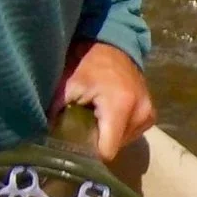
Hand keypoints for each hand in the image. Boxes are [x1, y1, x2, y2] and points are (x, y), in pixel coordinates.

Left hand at [55, 40, 155, 163]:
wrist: (111, 45)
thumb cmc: (87, 63)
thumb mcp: (68, 85)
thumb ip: (57, 112)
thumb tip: (45, 137)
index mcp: (121, 106)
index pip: (107, 150)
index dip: (89, 152)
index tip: (75, 145)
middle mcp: (141, 113)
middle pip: (115, 147)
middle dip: (97, 140)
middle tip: (82, 125)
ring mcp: (149, 115)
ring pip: (123, 142)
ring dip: (108, 134)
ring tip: (95, 117)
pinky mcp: (151, 115)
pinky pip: (131, 133)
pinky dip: (118, 129)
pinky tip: (107, 115)